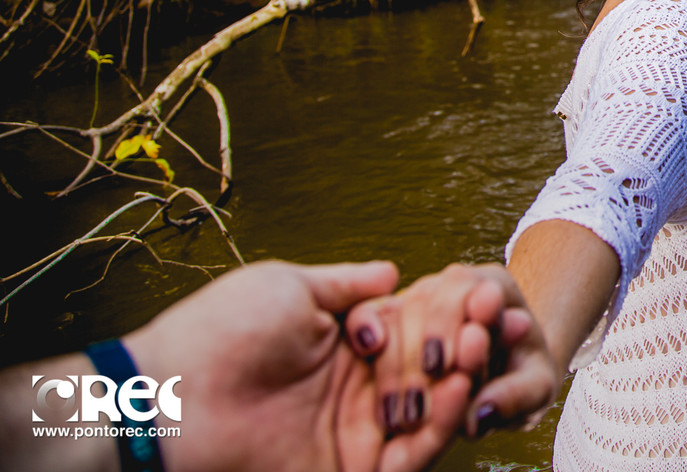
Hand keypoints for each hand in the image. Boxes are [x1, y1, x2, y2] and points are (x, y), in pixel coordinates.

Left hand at [123, 259, 468, 471]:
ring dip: (455, 388)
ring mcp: (352, 433)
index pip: (410, 334)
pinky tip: (455, 391)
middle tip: (479, 334)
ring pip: (426, 416)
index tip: (467, 303)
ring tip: (471, 360)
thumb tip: (392, 271)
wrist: (170, 398)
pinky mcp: (349, 470)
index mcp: (342, 347)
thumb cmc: (220, 332)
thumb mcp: (289, 288)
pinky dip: (439, 428)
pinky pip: (409, 457)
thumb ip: (347, 285)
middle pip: (426, 374)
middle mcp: (353, 391)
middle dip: (455, 353)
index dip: (439, 321)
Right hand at [345, 263, 560, 437]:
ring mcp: (419, 297)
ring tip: (402, 407)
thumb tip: (477, 417)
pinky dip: (365, 331)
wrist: (504, 376)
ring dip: (395, 357)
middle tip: (427, 380)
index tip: (447, 364)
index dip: (454, 323)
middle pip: (428, 297)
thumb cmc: (522, 378)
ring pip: (396, 310)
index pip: (470, 289)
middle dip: (424, 339)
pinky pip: (369, 313)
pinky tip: (368, 350)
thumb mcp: (535, 388)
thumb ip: (514, 397)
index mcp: (493, 288)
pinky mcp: (391, 315)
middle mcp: (452, 285)